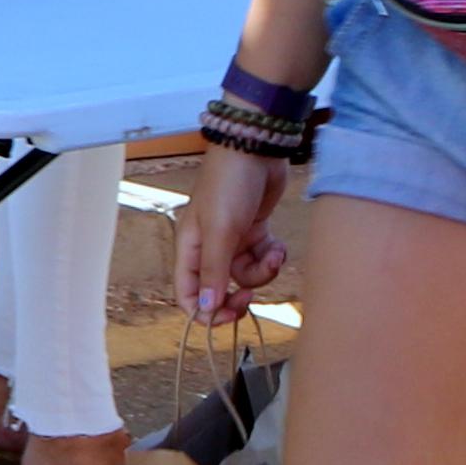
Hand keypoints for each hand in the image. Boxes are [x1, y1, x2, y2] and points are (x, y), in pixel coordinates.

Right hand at [181, 141, 295, 320]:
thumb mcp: (220, 231)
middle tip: (253, 294)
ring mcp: (232, 239)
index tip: (229, 314)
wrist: (256, 149)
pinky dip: (272, 256)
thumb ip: (214, 272)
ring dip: (263, 271)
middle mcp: (208, 247)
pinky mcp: (254, 231)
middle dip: (239, 294)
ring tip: (272, 252)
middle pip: (220, 290)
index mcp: (190, 248)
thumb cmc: (229, 184)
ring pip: (246, 275)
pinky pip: (262, 258)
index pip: (187, 294)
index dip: (205, 311)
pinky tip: (277, 244)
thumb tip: (205, 308)